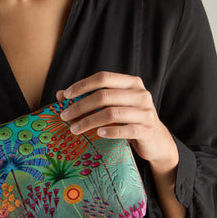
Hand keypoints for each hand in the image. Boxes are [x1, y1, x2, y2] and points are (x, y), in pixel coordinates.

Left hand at [56, 72, 185, 217]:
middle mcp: (140, 94)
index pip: (103, 77)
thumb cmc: (129, 119)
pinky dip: (109, 131)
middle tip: (64, 116)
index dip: (82, 85)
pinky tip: (97, 134)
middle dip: (80, 106)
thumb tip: (60, 95)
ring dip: (89, 121)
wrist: (156, 140)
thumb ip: (90, 98)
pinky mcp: (147, 130)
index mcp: (131, 82)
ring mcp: (146, 112)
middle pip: (104, 95)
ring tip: (74, 129)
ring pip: (111, 113)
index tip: (65, 96)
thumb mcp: (112, 105)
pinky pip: (125, 130)